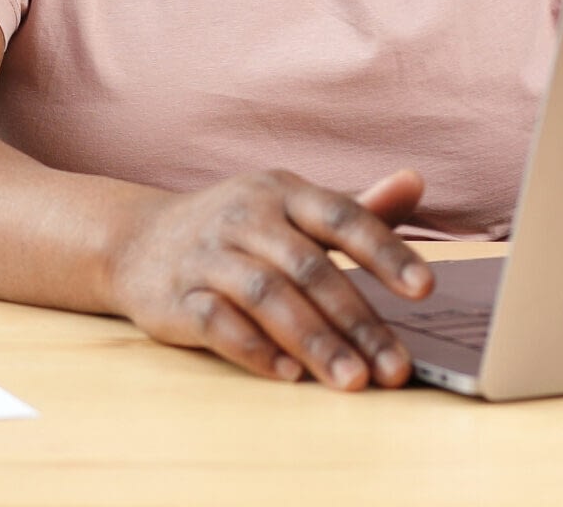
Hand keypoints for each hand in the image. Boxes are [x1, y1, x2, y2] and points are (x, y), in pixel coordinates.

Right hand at [105, 168, 432, 389]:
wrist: (137, 239)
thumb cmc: (237, 227)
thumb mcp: (291, 205)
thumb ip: (356, 206)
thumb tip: (416, 182)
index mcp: (283, 191)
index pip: (342, 216)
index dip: (385, 251)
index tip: (425, 289)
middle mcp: (247, 216)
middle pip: (309, 267)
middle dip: (357, 319)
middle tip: (395, 366)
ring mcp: (209, 255)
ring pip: (267, 296)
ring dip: (314, 341)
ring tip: (353, 381)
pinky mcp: (177, 297)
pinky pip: (217, 322)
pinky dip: (254, 349)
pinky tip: (288, 376)